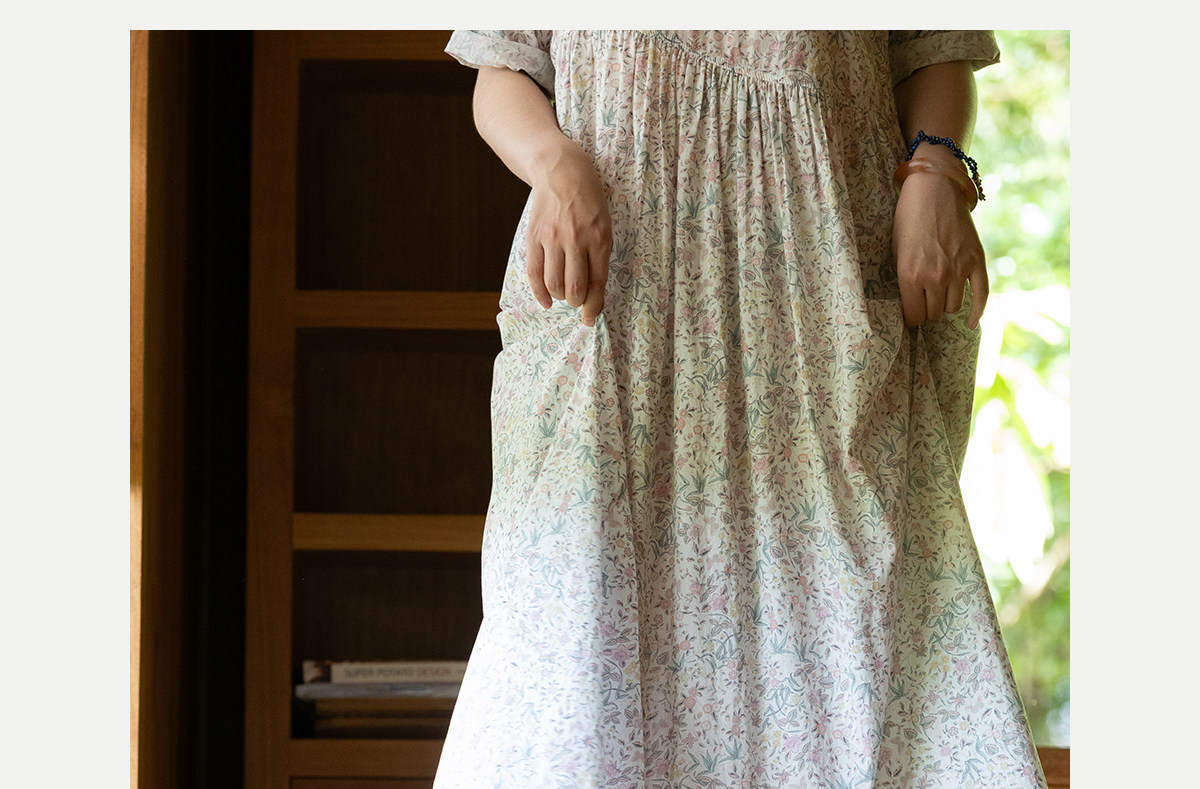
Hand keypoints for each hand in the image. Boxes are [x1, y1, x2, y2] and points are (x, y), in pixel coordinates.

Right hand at [525, 145, 612, 325]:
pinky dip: (540, 292)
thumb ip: (599, 255)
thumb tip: (592, 292)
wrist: (561, 171)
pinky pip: (534, 273)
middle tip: (577, 299)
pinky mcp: (534, 237)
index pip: (597, 281)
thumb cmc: (589, 200)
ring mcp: (553, 238)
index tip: (590, 318)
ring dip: (560, 296)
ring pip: (554, 283)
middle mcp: (576, 239)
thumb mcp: (604, 224)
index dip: (594, 305)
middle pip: (575, 287)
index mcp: (600, 238)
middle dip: (577, 302)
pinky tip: (546, 300)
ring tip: (564, 293)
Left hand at [892, 166, 987, 329]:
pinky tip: (972, 323)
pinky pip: (981, 295)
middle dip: (927, 310)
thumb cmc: (908, 218)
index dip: (911, 317)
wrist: (934, 188)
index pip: (914, 316)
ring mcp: (959, 269)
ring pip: (953, 307)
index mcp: (910, 275)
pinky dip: (977, 312)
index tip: (911, 314)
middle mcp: (935, 276)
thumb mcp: (896, 250)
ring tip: (939, 295)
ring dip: (945, 304)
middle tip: (924, 301)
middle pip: (934, 314)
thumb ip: (903, 279)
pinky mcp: (976, 261)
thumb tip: (909, 304)